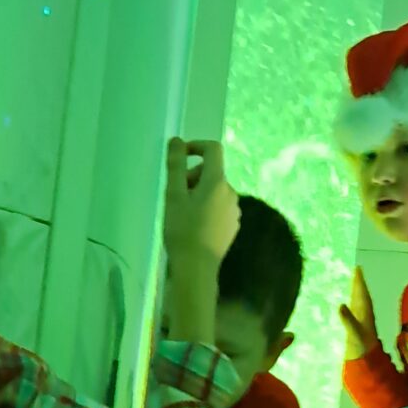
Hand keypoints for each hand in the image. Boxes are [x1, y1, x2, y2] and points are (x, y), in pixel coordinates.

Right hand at [163, 139, 239, 264]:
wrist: (197, 268)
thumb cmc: (182, 230)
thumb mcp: (174, 195)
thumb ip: (176, 165)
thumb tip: (176, 140)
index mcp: (218, 182)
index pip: (213, 150)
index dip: (196, 146)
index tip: (179, 157)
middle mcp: (231, 192)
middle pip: (211, 173)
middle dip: (192, 177)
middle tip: (174, 196)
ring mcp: (234, 211)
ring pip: (214, 191)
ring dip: (198, 194)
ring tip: (182, 213)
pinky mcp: (233, 226)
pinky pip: (218, 207)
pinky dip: (206, 208)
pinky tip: (193, 226)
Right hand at [338, 266, 378, 359]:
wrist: (366, 361)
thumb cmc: (361, 347)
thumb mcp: (354, 332)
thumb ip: (348, 320)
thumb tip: (340, 305)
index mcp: (364, 312)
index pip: (362, 293)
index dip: (360, 281)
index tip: (357, 268)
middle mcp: (363, 314)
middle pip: (360, 294)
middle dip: (357, 283)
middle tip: (353, 270)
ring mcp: (360, 320)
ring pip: (357, 301)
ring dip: (353, 291)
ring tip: (349, 281)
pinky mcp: (355, 326)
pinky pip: (352, 309)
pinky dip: (349, 302)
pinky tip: (343, 302)